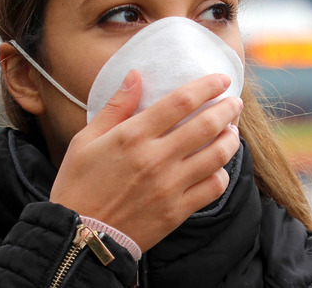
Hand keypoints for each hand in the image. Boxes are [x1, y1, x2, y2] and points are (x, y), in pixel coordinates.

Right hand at [49, 70, 242, 251]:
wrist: (78, 236)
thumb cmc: (77, 185)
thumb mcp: (85, 140)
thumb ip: (115, 107)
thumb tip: (136, 75)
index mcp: (132, 136)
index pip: (181, 101)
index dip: (207, 86)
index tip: (221, 80)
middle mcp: (155, 158)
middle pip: (206, 125)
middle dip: (227, 110)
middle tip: (234, 103)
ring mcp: (169, 186)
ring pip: (216, 156)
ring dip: (231, 139)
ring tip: (232, 131)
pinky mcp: (176, 212)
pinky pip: (212, 188)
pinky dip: (222, 174)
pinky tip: (218, 167)